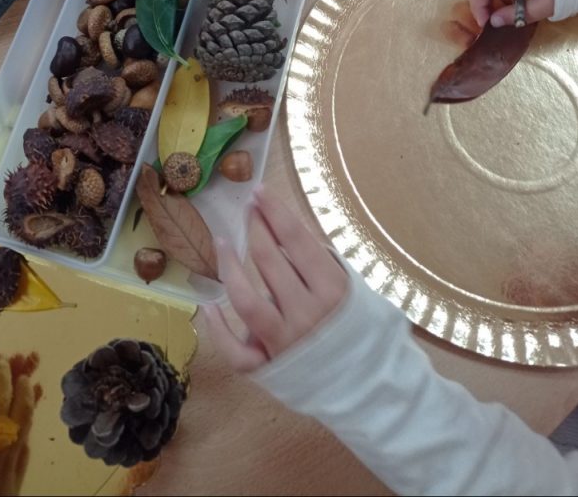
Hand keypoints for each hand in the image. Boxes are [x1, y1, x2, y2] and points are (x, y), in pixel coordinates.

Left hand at [204, 186, 347, 370]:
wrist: (369, 386)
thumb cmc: (359, 328)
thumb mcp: (353, 287)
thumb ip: (321, 261)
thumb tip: (286, 230)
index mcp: (332, 291)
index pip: (296, 240)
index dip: (275, 212)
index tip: (259, 191)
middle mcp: (306, 314)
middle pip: (268, 261)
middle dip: (255, 228)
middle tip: (247, 208)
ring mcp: (284, 342)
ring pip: (245, 300)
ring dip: (229, 266)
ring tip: (222, 241)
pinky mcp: (268, 368)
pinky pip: (235, 350)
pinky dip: (218, 328)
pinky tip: (208, 305)